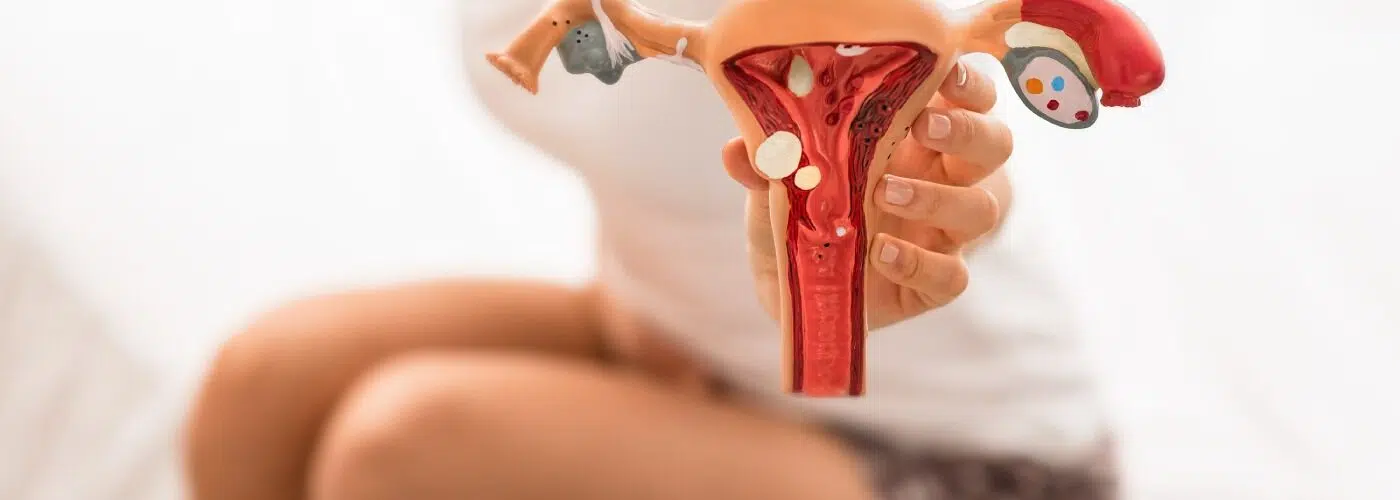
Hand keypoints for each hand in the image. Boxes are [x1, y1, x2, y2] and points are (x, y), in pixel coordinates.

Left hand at [722, 61, 1012, 329]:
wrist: (784, 283)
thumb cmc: (799, 211)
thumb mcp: (776, 180)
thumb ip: (765, 161)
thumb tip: (741, 149)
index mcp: (918, 140)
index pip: (970, 101)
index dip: (970, 86)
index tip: (947, 73)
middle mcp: (942, 181)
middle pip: (995, 147)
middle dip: (967, 132)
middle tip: (925, 126)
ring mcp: (942, 235)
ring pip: (982, 209)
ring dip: (938, 197)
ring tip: (884, 192)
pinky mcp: (932, 284)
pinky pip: (951, 276)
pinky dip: (920, 264)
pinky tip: (881, 253)